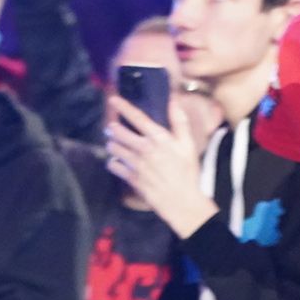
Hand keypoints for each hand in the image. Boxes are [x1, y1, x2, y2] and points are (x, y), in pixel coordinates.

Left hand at [106, 95, 214, 237]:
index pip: (137, 117)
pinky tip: (117, 161)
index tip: (112, 99)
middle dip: (113, 128)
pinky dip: (113, 162)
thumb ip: (179, 121)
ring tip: (113, 142)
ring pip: (114, 148)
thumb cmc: (188, 172)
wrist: (183, 201)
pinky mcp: (131, 178)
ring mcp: (135, 164)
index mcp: (158, 138)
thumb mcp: (188, 144)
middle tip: (112, 127)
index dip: (123, 106)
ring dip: (112, 143)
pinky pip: (114, 166)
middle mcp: (144, 149)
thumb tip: (174, 100)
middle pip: (119, 132)